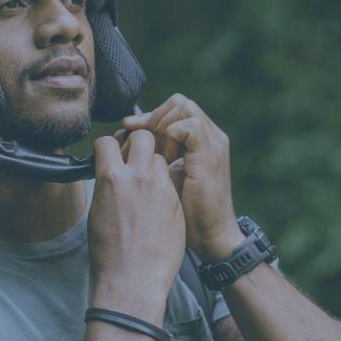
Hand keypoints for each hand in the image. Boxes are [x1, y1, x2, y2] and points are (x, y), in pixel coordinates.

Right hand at [88, 130, 185, 317]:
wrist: (134, 280)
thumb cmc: (109, 253)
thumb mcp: (97, 212)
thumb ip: (106, 186)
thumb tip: (109, 174)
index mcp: (111, 179)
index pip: (108, 141)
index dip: (108, 147)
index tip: (110, 155)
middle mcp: (138, 177)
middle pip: (142, 137)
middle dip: (136, 143)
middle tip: (133, 160)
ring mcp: (160, 188)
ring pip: (160, 156)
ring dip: (152, 163)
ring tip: (146, 183)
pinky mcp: (175, 201)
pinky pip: (170, 179)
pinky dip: (163, 183)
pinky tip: (157, 200)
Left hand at [119, 94, 243, 261]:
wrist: (211, 238)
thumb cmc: (188, 215)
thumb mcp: (168, 178)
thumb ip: (155, 157)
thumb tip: (126, 139)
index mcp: (203, 141)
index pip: (175, 109)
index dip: (149, 115)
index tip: (128, 129)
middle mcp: (212, 137)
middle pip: (179, 102)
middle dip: (154, 116)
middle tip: (141, 141)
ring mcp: (213, 144)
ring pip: (184, 107)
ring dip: (162, 125)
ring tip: (156, 152)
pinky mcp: (210, 156)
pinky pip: (188, 126)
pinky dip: (171, 136)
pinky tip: (165, 159)